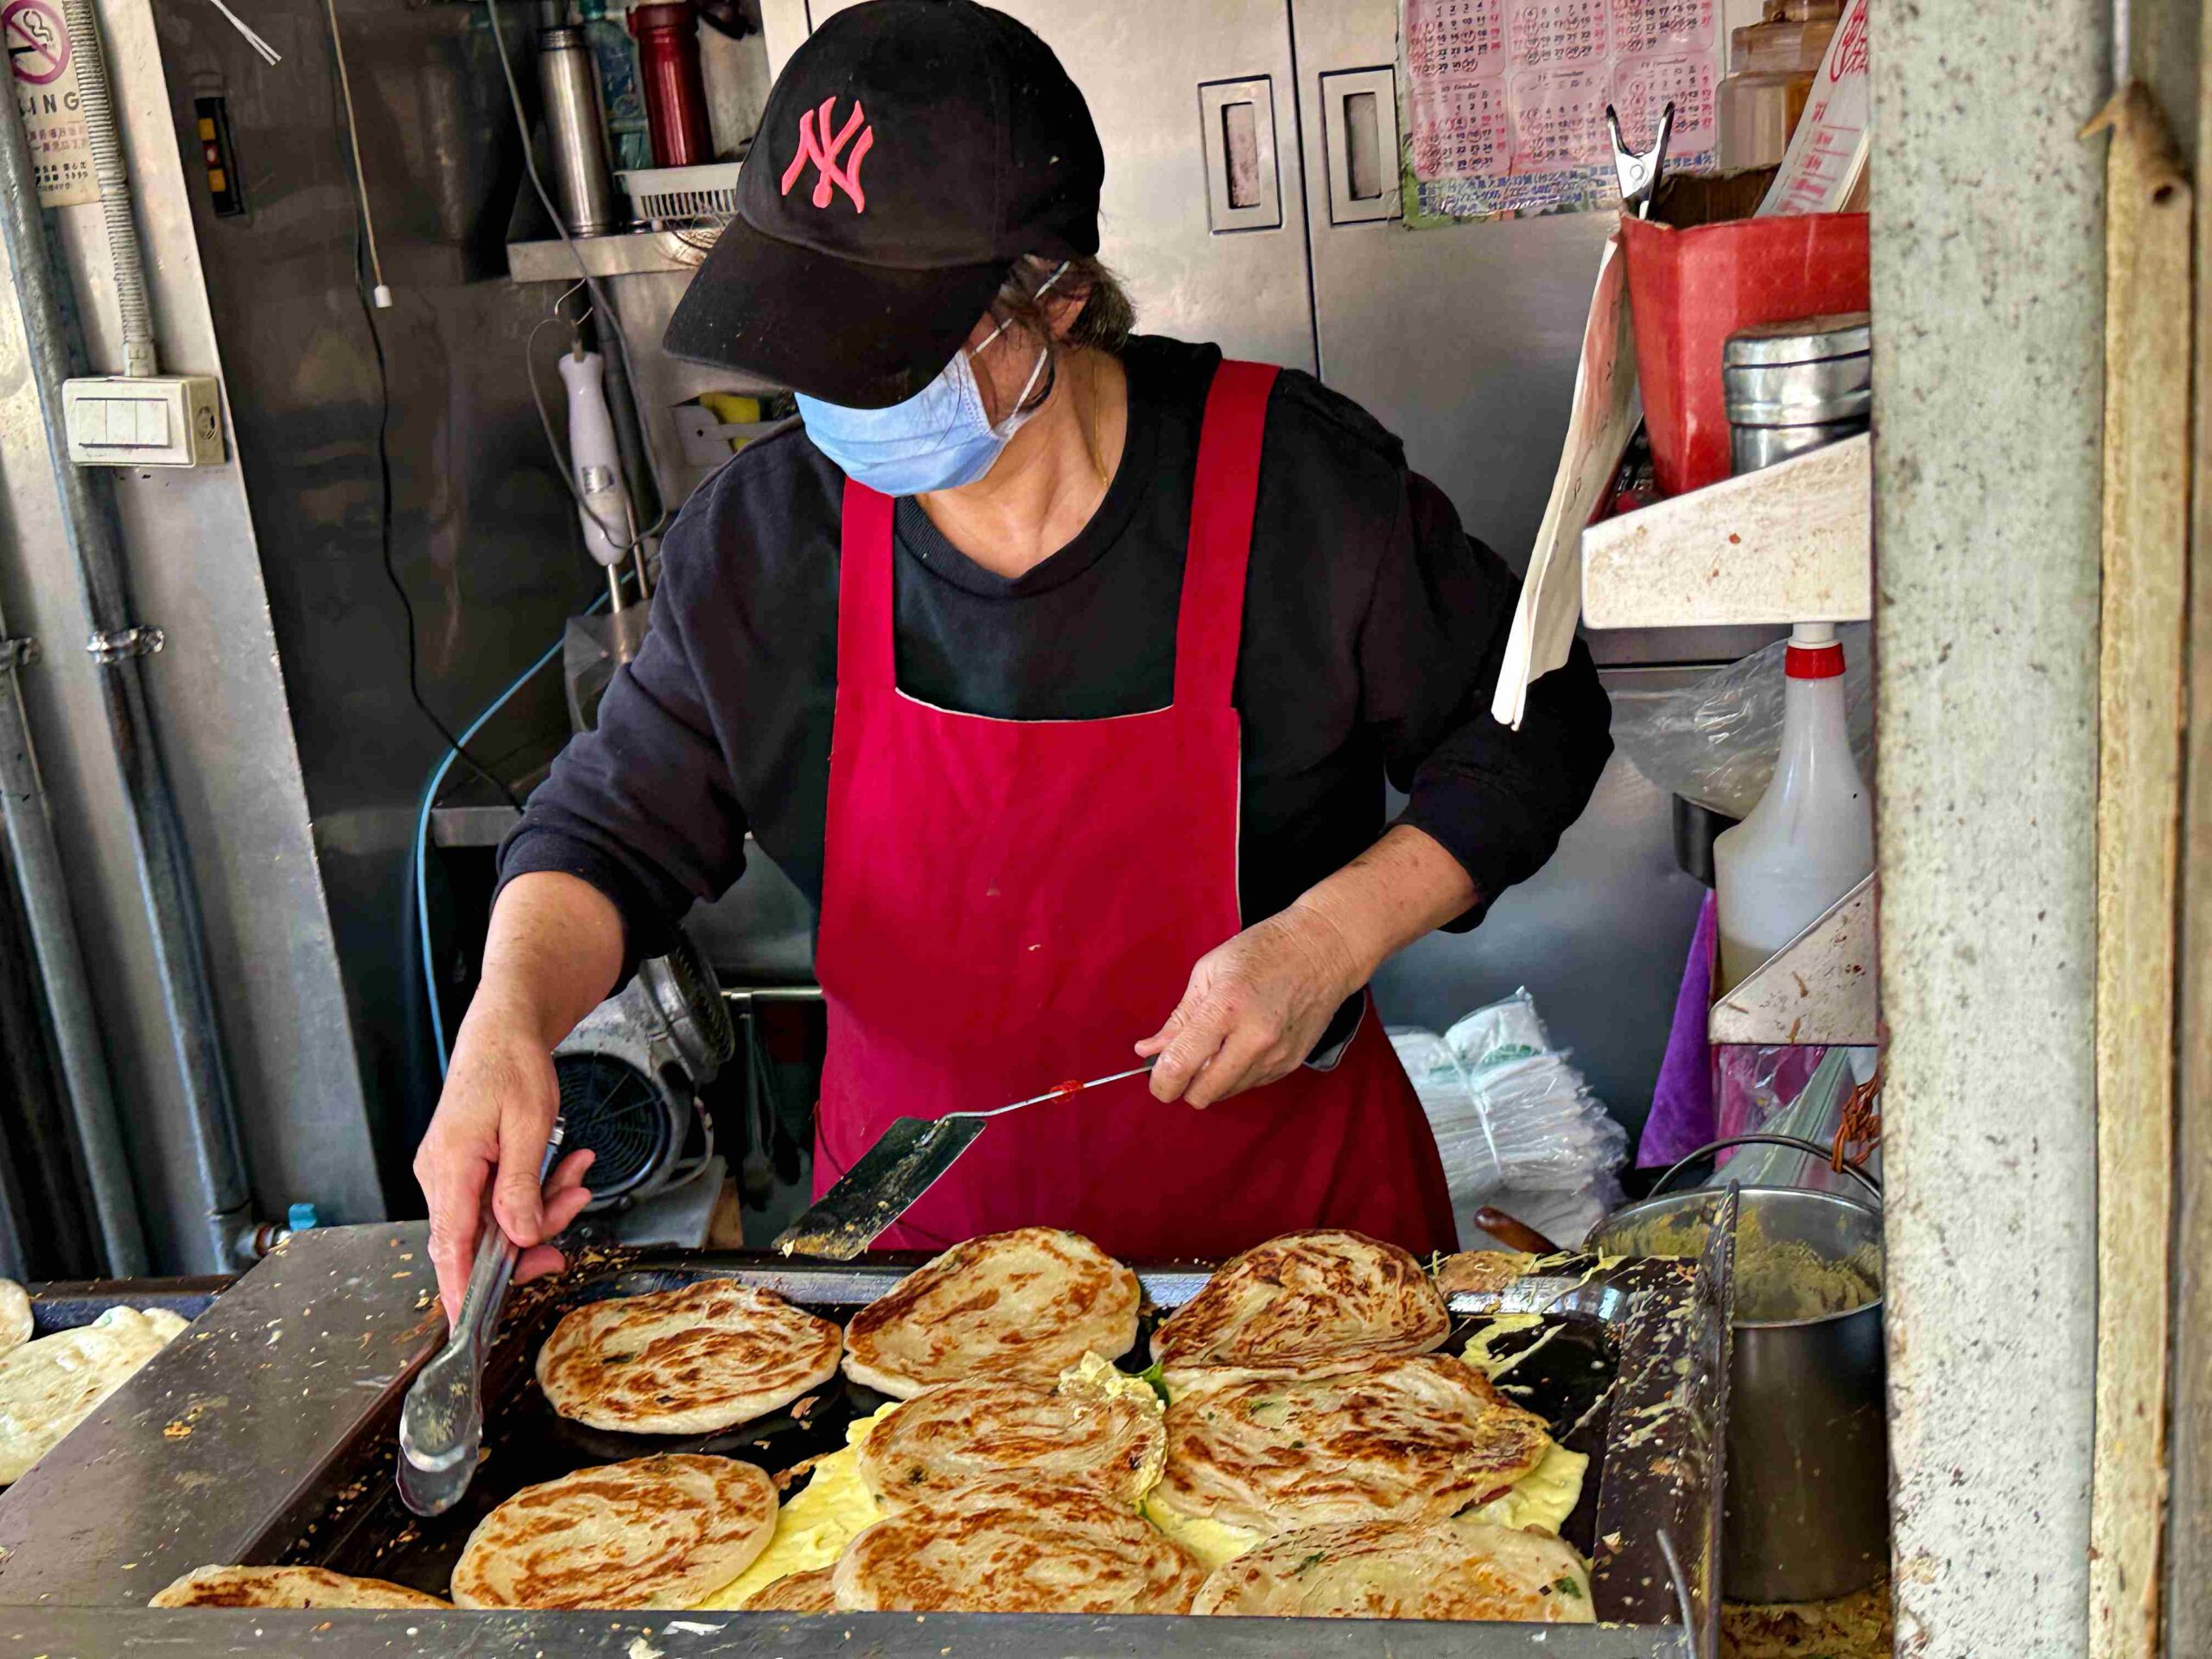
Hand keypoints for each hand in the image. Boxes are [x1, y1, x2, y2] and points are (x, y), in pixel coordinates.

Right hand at [413, 1012, 595, 1324]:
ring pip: (495, 1218)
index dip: (461, 1288)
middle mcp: (440, 1175)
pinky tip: (563, 1167)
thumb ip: (520, 1187)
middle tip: (575, 1207)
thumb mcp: (528, 1126)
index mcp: (450, 1167)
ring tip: (577, 1172)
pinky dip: (532, 1190)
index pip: (450, 1245)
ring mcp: (450, 1173)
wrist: (502, 1029)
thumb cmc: (512, 1066)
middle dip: (533, 1234)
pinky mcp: (464, 1169)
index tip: (471, 1323)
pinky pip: (497, 1197)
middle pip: (479, 1237)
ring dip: (542, 1204)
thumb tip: (520, 1238)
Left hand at [1136, 903, 1367, 1107]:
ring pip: (1225, 1094)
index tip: (1156, 1078)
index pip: (1181, 1065)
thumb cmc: (1263, 951)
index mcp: (1226, 1008)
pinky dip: (1235, 1074)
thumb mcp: (1209, 971)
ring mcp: (1275, 1056)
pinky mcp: (1290, 1065)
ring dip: (1211, 1080)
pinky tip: (1240, 1045)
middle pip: (1203, 1094)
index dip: (1160, 1081)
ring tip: (1215, 1046)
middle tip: (1181, 1064)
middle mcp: (1253, 1039)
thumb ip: (1179, 1018)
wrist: (1323, 951)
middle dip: (1184, 1086)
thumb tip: (1148, 1050)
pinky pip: (1249, 1085)